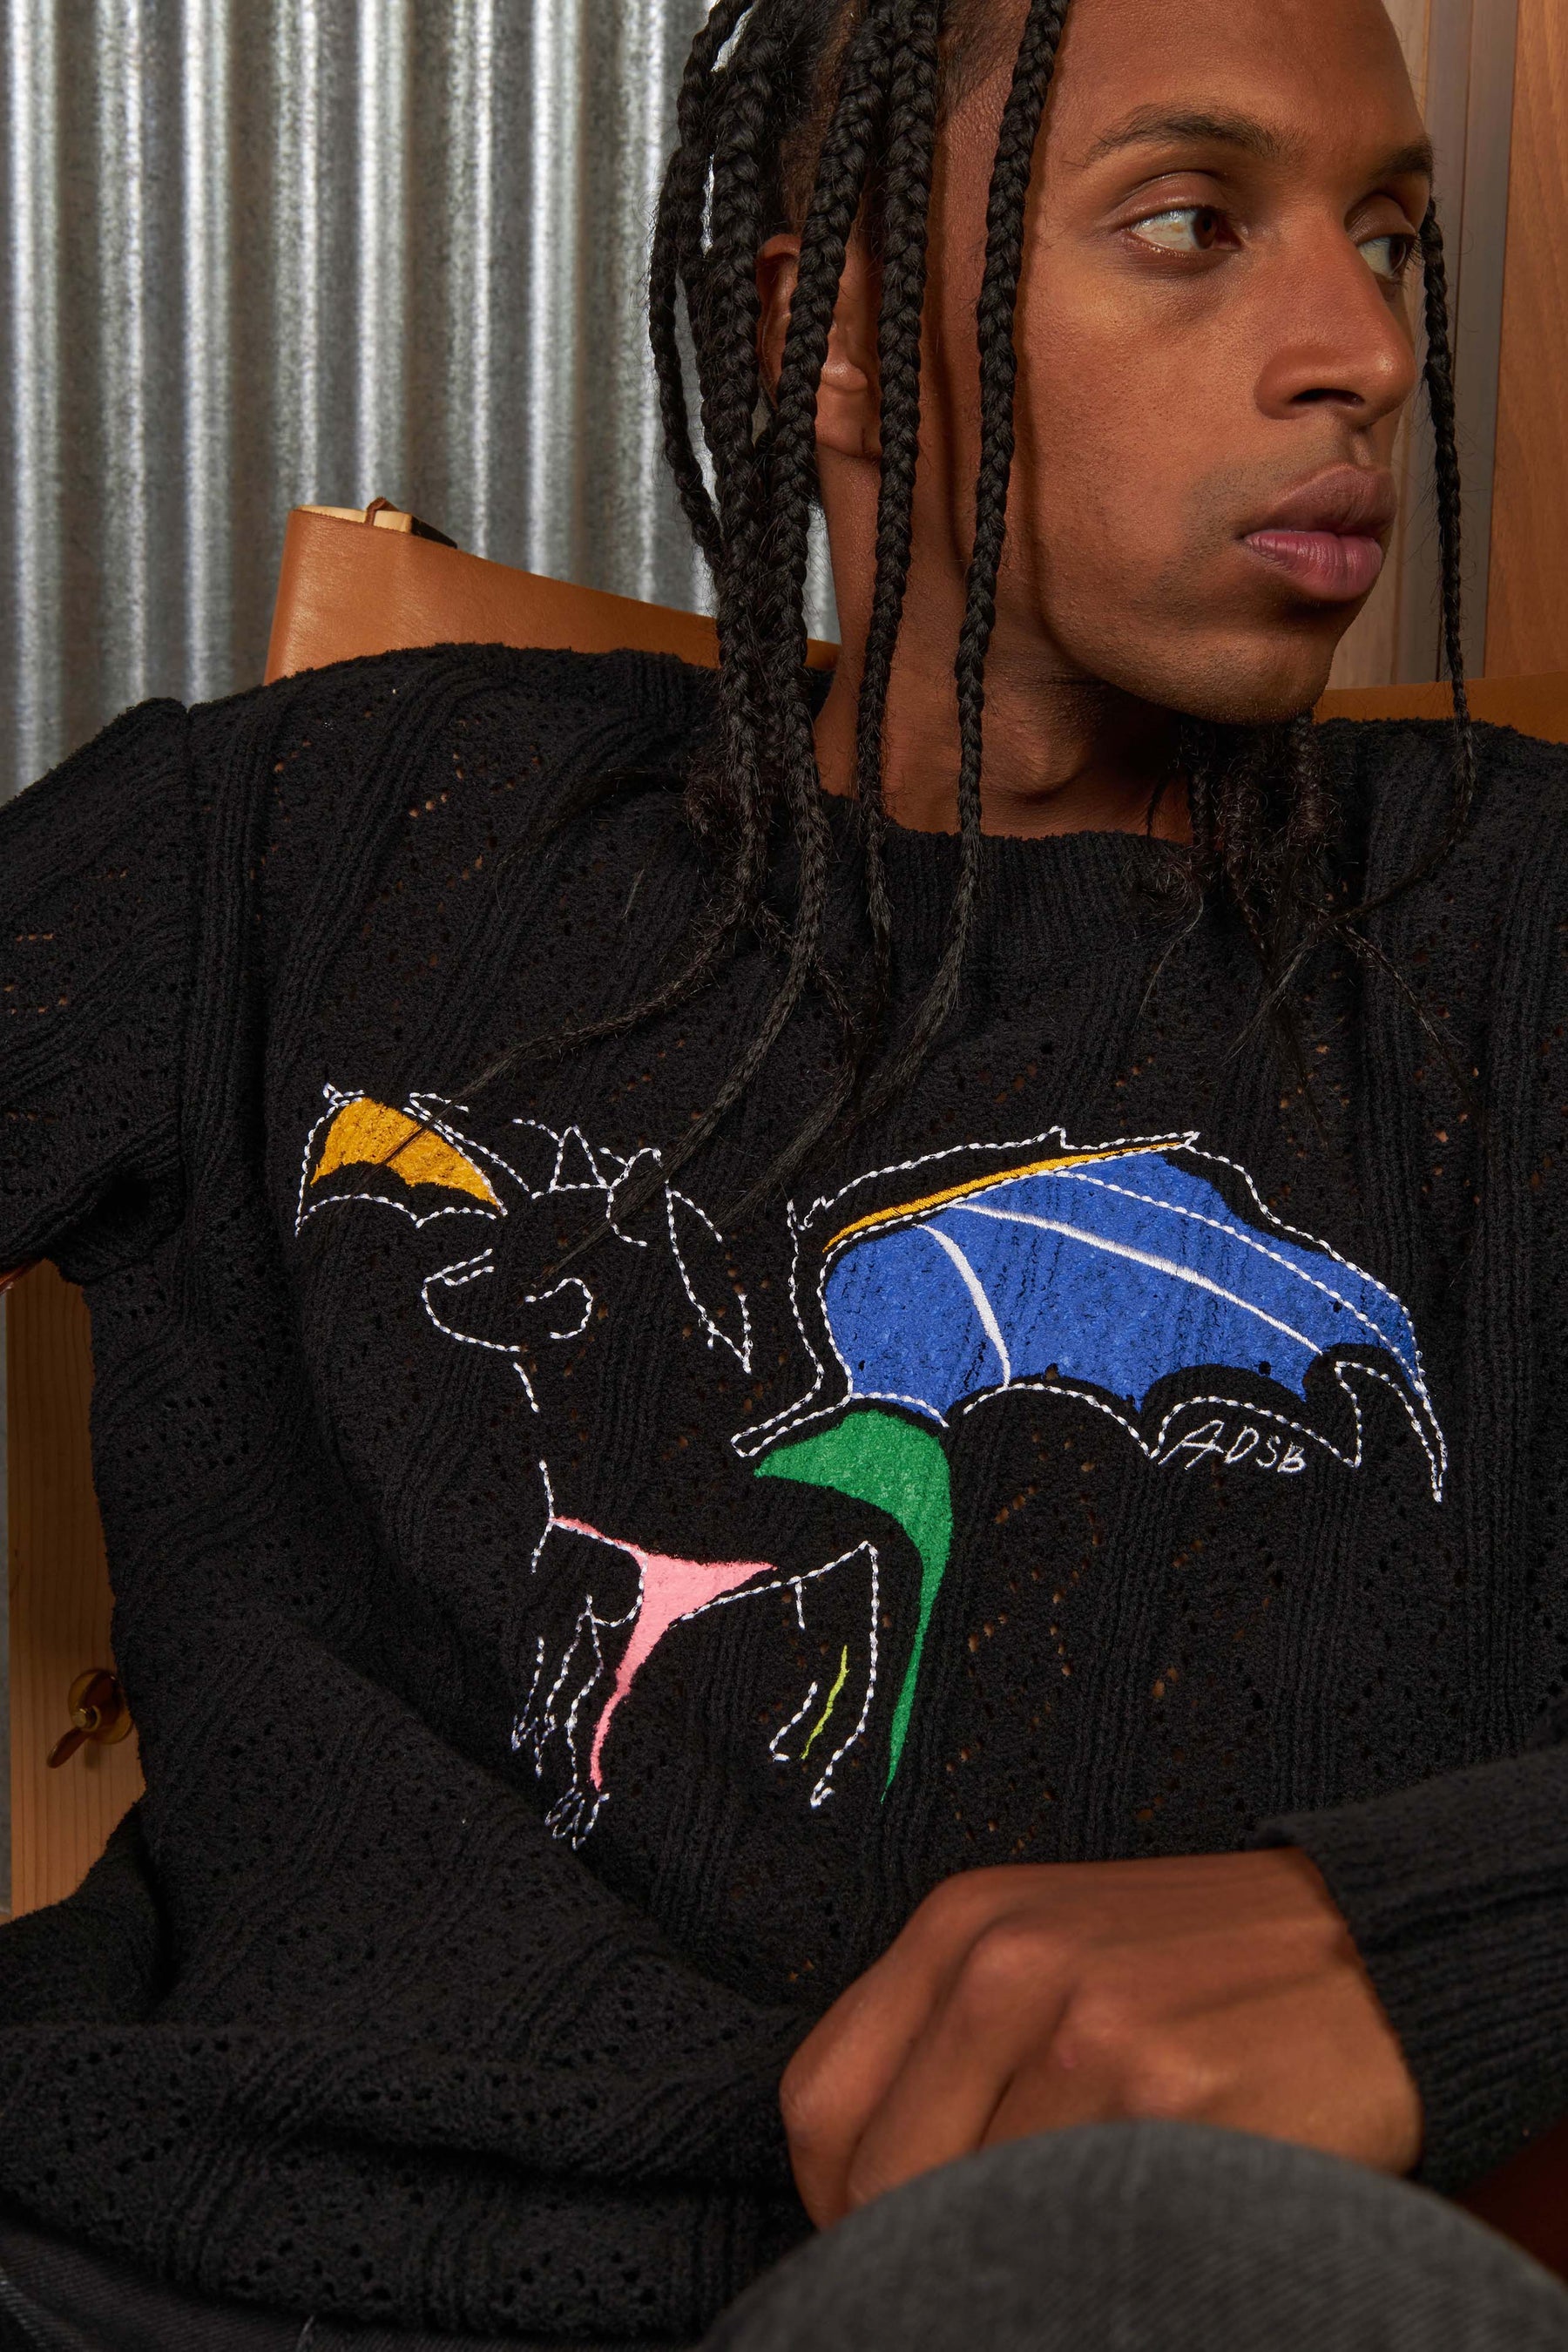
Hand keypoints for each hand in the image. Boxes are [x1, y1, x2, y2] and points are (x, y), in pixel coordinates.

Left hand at [780, 1849, 1421, 2225]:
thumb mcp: (1050, 1950)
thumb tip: (861, 2186)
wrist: (1374, 1953)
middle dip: (906, 2247)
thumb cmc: (1197, 1969)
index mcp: (961, 1921)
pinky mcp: (1167, 2097)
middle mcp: (1005, 1961)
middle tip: (968, 2270)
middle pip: (877, 2174)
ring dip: (1002, 2256)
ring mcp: (1084, 2027)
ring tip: (1062, 2237)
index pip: (819, 2102)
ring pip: (965, 2216)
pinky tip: (1123, 2230)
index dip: (838, 2198)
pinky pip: (1068, 2227)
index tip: (883, 2240)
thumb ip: (952, 2041)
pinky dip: (1081, 2253)